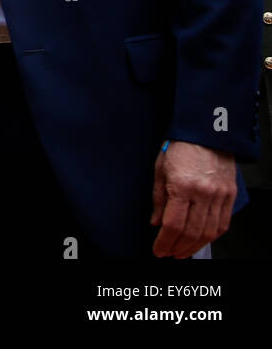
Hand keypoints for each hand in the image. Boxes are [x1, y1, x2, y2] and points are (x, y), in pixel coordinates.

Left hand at [149, 140, 237, 257]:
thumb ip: (158, 200)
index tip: (158, 250)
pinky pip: (223, 223)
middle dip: (178, 248)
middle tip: (169, 254)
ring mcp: (219, 196)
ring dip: (195, 246)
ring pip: (209, 232)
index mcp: (182, 186)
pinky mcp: (230, 195)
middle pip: (191, 232)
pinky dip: (212, 236)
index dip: (164, 242)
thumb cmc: (180, 147)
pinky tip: (201, 240)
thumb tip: (156, 223)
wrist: (207, 133)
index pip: (173, 225)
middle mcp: (203, 193)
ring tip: (183, 251)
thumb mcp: (160, 170)